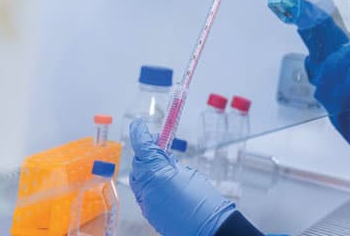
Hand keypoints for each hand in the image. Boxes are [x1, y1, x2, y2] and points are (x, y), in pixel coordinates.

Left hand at [129, 119, 235, 235]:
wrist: (210, 229)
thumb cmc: (205, 202)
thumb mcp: (189, 174)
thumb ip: (170, 164)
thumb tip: (161, 158)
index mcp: (157, 173)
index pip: (142, 147)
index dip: (140, 134)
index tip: (139, 124)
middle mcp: (146, 189)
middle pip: (139, 163)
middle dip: (147, 154)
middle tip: (161, 146)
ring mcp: (146, 203)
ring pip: (139, 179)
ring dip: (148, 170)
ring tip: (165, 167)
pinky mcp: (149, 214)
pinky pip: (144, 194)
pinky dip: (150, 185)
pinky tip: (164, 184)